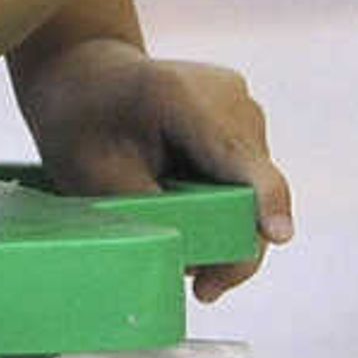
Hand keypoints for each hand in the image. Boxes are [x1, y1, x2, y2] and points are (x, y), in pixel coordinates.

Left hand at [19, 39, 294, 300]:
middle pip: (254, 188)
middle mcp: (229, 95)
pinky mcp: (245, 115)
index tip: (278, 235)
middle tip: (202, 289)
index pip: (236, 160)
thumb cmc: (78, 122)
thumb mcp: (95, 175)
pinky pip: (248, 174)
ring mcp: (243, 102)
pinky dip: (225, 200)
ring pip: (255, 186)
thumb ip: (151, 215)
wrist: (81, 67)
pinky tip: (184, 200)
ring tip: (180, 233)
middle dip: (234, 242)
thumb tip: (197, 262)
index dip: (263, 202)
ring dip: (227, 221)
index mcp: (180, 98)